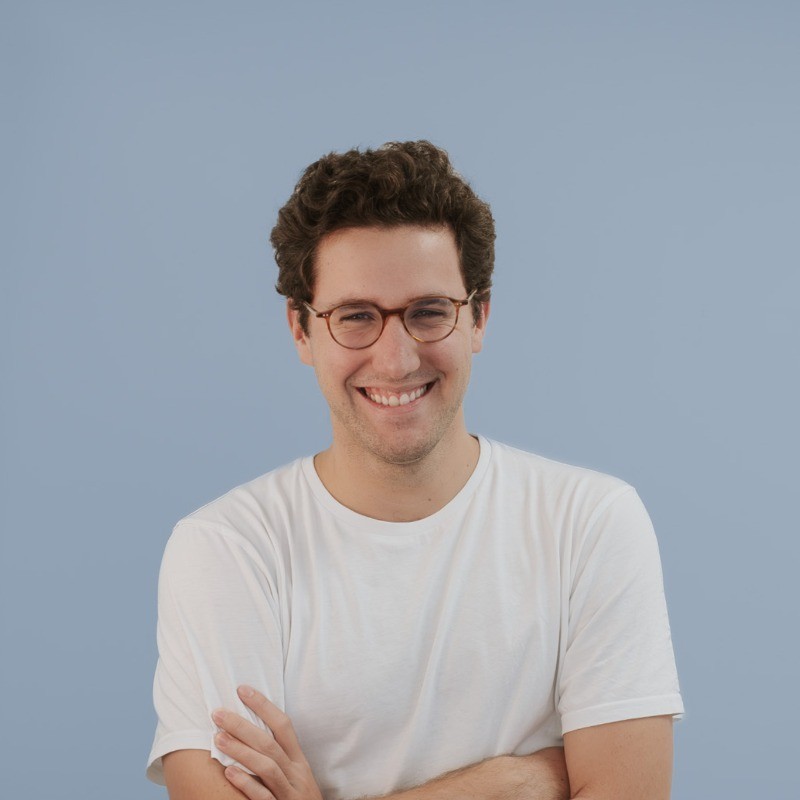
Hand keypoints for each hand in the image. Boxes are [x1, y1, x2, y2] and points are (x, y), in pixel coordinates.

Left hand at [212, 685, 322, 799]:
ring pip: (267, 766)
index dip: (263, 706)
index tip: (242, 690)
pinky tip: (229, 773)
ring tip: (217, 738)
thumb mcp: (296, 776)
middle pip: (269, 743)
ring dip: (241, 750)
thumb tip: (250, 733)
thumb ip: (279, 757)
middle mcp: (296, 773)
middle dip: (243, 725)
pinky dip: (247, 784)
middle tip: (218, 713)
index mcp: (299, 761)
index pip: (283, 725)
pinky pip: (263, 796)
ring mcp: (289, 792)